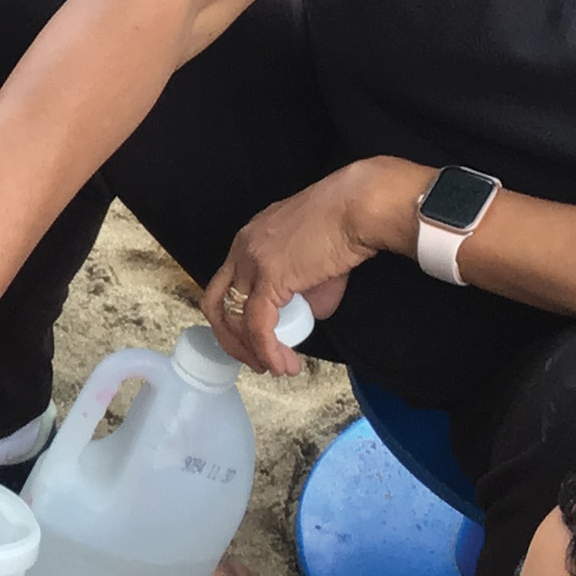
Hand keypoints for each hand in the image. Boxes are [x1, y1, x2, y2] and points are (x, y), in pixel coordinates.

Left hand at [199, 156, 429, 373]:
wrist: (359, 207)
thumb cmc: (347, 226)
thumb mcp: (314, 264)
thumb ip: (302, 293)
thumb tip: (303, 318)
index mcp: (248, 240)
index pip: (226, 286)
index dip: (235, 319)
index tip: (254, 341)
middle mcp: (242, 249)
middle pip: (216, 303)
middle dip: (232, 340)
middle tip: (256, 361)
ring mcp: (251, 261)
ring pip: (234, 318)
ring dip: (252, 351)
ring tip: (278, 367)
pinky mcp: (269, 276)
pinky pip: (258, 325)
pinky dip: (267, 350)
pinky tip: (283, 364)